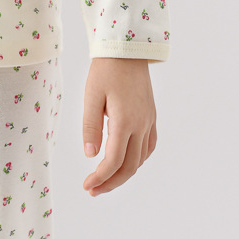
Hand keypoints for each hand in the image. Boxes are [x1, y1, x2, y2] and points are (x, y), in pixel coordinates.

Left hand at [82, 58, 156, 196]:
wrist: (127, 48)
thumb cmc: (106, 69)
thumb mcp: (91, 95)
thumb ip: (90, 126)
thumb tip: (90, 154)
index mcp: (125, 121)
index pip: (113, 160)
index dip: (100, 177)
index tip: (87, 186)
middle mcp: (141, 125)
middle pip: (129, 166)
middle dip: (111, 182)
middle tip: (93, 190)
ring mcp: (149, 121)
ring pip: (140, 159)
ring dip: (124, 174)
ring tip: (105, 179)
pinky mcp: (151, 116)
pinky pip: (148, 146)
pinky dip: (137, 160)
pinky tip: (126, 161)